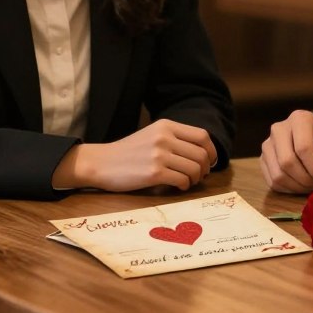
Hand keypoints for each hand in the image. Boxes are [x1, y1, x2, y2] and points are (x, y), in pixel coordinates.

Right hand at [53, 119, 216, 191]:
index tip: (210, 162)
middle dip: (204, 168)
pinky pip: (182, 180)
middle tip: (198, 176)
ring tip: (186, 182)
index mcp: (166, 125)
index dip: (211, 151)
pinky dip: (184, 186)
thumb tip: (202, 153)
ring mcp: (159, 155)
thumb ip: (174, 139)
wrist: (101, 163)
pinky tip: (177, 187)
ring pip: (194, 168)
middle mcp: (165, 137)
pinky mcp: (154, 173)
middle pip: (201, 154)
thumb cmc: (128, 152)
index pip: (202, 136)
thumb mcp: (152, 135)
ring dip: (194, 179)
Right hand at [260, 110, 312, 193]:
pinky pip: (272, 181)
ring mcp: (268, 144)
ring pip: (278, 174)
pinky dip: (288, 189)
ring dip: (297, 186)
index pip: (303, 147)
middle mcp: (279, 129)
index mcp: (299, 119)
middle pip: (287, 162)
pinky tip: (301, 186)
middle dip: (305, 179)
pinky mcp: (264, 158)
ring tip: (312, 186)